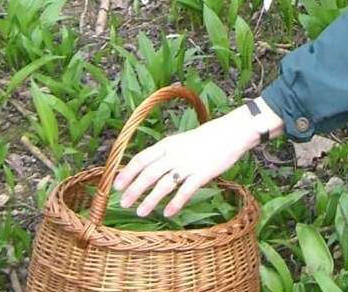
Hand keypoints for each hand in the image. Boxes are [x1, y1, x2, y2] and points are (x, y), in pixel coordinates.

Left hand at [112, 108, 259, 217]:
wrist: (230, 133)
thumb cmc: (203, 140)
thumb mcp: (179, 142)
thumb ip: (164, 154)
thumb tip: (146, 168)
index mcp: (167, 145)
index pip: (141, 158)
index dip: (128, 173)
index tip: (117, 186)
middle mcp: (174, 154)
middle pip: (149, 173)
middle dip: (134, 189)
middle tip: (123, 204)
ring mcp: (188, 164)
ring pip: (164, 184)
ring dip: (150, 199)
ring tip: (140, 212)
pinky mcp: (203, 174)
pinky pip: (186, 191)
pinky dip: (175, 203)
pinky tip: (167, 213)